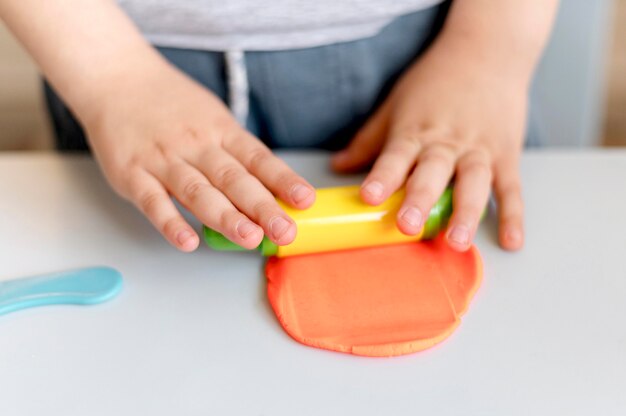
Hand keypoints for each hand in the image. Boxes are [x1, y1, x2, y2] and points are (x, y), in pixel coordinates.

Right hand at [81, 61, 314, 251]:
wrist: (116, 78)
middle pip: (234, 179)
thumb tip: (271, 188)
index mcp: (221, 131)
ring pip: (198, 191)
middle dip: (262, 207)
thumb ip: (236, 153)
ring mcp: (163, 160)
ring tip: (250, 238)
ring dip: (225, 216)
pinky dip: (170, 223)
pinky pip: (153, 202)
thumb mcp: (212, 118)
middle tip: (285, 231)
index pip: (258, 158)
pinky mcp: (132, 174)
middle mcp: (196, 146)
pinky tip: (188, 242)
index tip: (305, 200)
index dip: (283, 180)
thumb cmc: (172, 105)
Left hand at [332, 36, 527, 250]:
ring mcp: (479, 150)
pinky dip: (513, 215)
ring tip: (458, 241)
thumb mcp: (397, 105)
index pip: (396, 156)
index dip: (382, 177)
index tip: (369, 197)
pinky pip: (511, 189)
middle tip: (409, 225)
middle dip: (420, 199)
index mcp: (416, 131)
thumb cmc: (435, 80)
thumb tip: (336, 166)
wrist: (488, 51)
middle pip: (433, 172)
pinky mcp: (507, 156)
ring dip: (466, 213)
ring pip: (474, 183)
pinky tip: (511, 240)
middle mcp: (447, 143)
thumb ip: (369, 140)